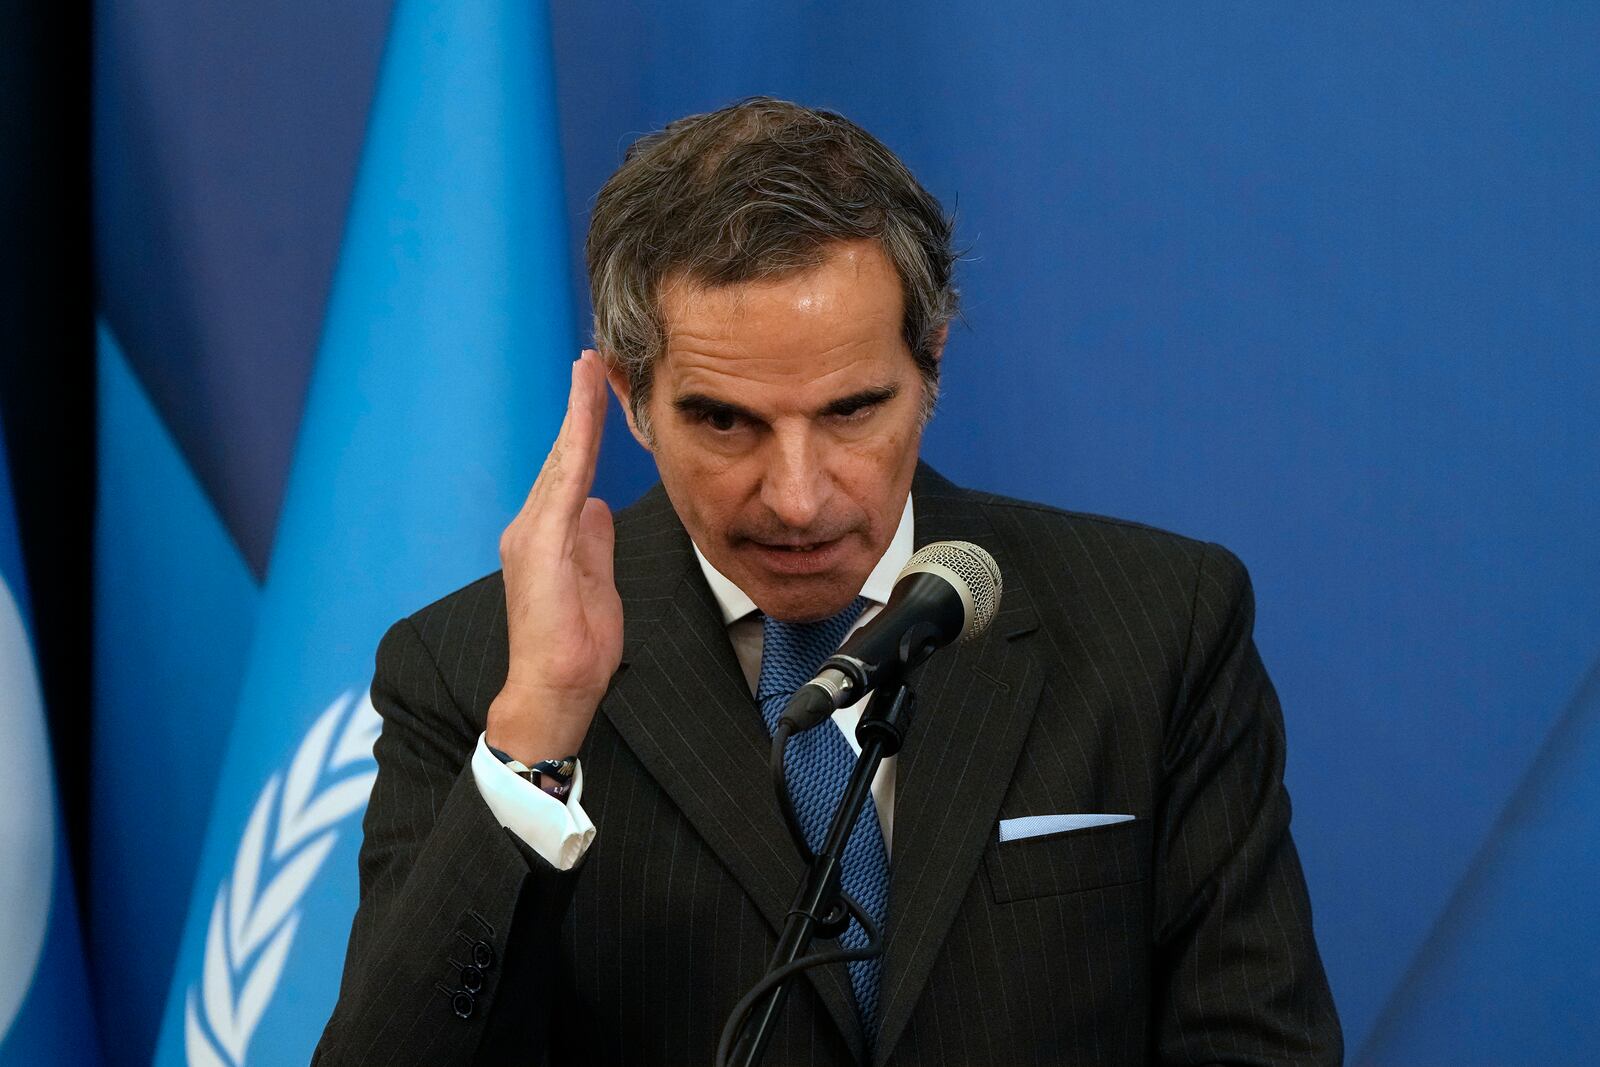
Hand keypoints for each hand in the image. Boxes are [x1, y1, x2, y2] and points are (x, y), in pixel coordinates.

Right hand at [486, 350, 623, 763]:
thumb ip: (593, 542)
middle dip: (578, 405)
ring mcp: (532, 533)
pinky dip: (575, 442)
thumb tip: (599, 507)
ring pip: (562, 459)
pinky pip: (564, 480)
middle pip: (562, 455)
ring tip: (590, 369)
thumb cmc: (576, 648)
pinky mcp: (540, 544)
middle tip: (593, 359)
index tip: (595, 388)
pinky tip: (586, 412)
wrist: (555, 689)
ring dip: (577, 412)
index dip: (582, 428)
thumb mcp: (596, 583)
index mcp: (546, 537)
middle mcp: (532, 527)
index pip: (569, 471)